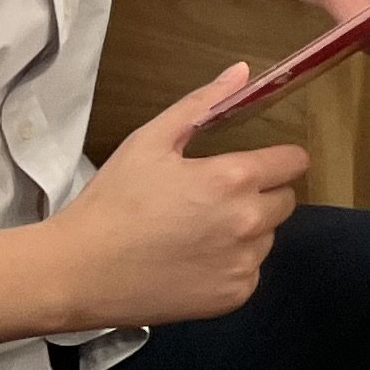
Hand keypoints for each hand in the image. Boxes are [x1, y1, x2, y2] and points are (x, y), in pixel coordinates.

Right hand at [49, 67, 308, 325]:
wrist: (75, 272)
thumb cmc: (111, 202)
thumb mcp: (148, 142)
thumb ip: (201, 105)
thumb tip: (241, 71)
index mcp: (234, 179)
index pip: (294, 162)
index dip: (276, 160)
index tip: (253, 165)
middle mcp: (249, 222)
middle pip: (285, 201)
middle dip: (260, 195)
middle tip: (214, 200)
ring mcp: (243, 264)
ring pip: (268, 238)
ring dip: (247, 232)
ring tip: (197, 232)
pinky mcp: (232, 298)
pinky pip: (250, 273)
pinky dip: (231, 267)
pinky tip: (192, 263)